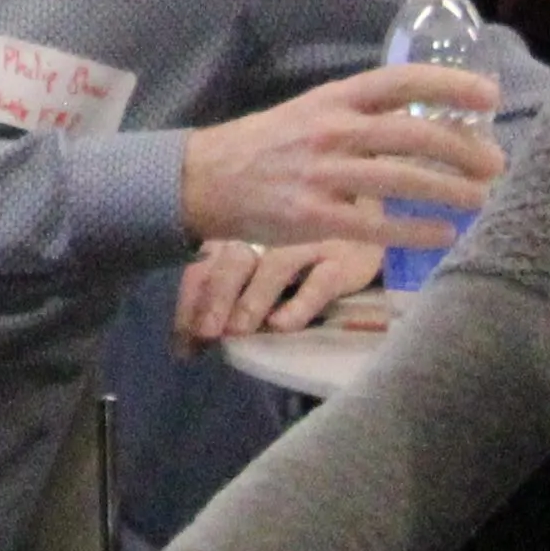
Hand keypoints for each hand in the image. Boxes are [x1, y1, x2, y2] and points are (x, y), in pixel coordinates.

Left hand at [172, 237, 382, 348]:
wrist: (368, 208)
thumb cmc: (302, 238)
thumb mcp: (261, 254)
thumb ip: (226, 286)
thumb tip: (190, 337)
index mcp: (240, 228)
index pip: (205, 263)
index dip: (190, 301)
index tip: (181, 342)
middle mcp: (268, 230)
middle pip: (233, 262)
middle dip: (215, 299)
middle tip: (204, 333)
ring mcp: (307, 241)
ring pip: (274, 267)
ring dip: (252, 300)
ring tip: (236, 331)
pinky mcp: (344, 258)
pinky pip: (320, 280)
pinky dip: (300, 303)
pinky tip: (283, 325)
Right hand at [177, 66, 505, 248]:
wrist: (205, 179)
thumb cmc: (270, 144)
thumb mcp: (312, 114)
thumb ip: (363, 117)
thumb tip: (433, 125)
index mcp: (332, 99)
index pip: (398, 82)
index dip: (447, 85)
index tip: (488, 95)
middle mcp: (330, 130)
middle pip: (410, 134)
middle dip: (461, 149)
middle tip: (495, 164)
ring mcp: (321, 174)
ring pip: (400, 178)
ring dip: (449, 190)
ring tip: (481, 199)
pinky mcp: (313, 216)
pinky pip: (375, 224)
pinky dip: (416, 229)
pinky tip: (443, 233)